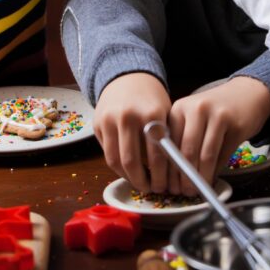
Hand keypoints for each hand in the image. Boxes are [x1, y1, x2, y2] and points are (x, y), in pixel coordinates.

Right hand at [94, 73, 171, 192]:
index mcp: (151, 113)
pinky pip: (107, 153)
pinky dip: (118, 167)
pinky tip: (128, 172)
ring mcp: (109, 120)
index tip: (165, 187)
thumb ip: (166, 139)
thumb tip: (171, 174)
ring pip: (115, 160)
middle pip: (132, 161)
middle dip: (142, 181)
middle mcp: (128, 116)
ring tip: (139, 184)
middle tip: (151, 190)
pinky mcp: (97, 124)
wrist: (127, 78)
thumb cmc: (150, 101)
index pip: (157, 154)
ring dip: (128, 177)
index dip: (161, 175)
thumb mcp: (165, 114)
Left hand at [167, 77, 269, 195]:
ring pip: (205, 155)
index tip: (166, 185)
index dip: (166, 167)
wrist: (247, 94)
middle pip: (186, 150)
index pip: (167, 142)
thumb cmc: (215, 111)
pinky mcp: (234, 124)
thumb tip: (173, 176)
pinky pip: (222, 154)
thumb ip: (182, 140)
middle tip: (183, 192)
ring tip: (197, 189)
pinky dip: (216, 171)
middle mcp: (196, 109)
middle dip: (183, 176)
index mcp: (179, 108)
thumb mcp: (193, 118)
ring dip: (200, 177)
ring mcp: (216, 115)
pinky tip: (211, 180)